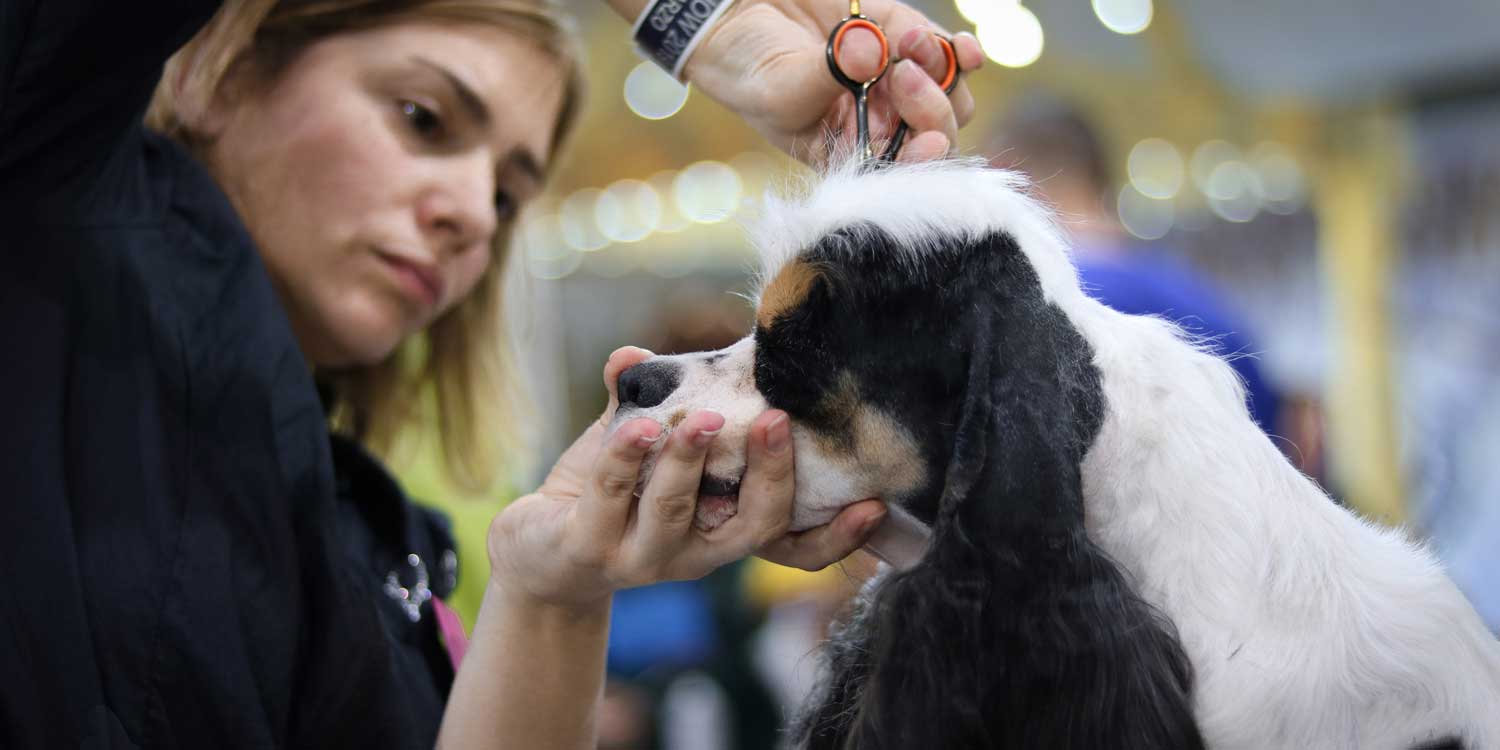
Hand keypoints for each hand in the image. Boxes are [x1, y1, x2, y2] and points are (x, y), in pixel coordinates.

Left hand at [487, 346, 886, 611]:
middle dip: (768, 474)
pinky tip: (631, 425)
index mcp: (723, 529)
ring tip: (694, 418)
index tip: (875, 503)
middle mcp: (695, 553)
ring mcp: (643, 558)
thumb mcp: (641, 445)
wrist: (538, 548)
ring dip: (687, 460)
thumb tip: (638, 350)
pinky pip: (612, 499)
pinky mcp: (590, 552)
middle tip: (773, 421)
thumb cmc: (607, 493)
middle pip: (751, 527)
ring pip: (677, 511)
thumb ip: (651, 400)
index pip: (793, 545)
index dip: (836, 535)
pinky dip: (623, 457)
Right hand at [684, 0, 984, 165]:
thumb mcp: (777, 90)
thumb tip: (869, 51)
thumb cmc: (748, 71)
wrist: (739, 18)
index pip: (899, 173)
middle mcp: (880, 125)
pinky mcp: (904, 38)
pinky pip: (952, 55)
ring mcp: (896, 84)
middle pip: (934, 134)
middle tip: (901, 77)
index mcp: (849, 155)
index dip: (921, 163)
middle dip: (931, 110)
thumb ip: (825, 76)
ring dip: (941, 73)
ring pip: (951, 95)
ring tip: (904, 45)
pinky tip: (960, 47)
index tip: (929, 142)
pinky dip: (961, 52)